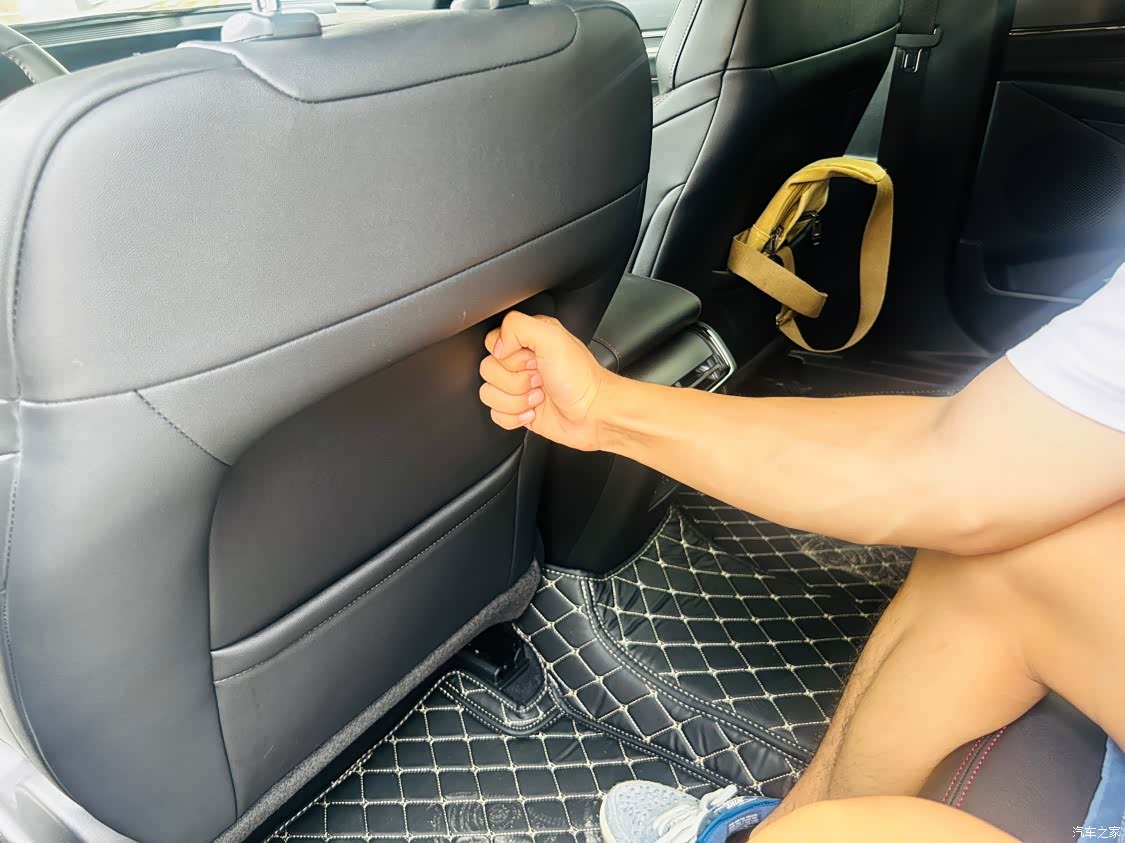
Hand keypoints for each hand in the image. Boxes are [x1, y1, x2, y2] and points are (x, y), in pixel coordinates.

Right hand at [479, 312, 613, 451]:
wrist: (593, 413)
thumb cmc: (580, 378)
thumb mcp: (552, 338)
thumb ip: (517, 327)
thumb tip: (497, 346)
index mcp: (528, 339)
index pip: (492, 342)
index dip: (508, 355)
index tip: (531, 360)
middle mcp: (521, 362)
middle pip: (488, 369)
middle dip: (515, 380)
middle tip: (539, 379)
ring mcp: (518, 388)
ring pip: (488, 394)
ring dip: (515, 400)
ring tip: (539, 396)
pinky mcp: (518, 410)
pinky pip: (496, 415)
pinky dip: (514, 417)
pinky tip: (534, 412)